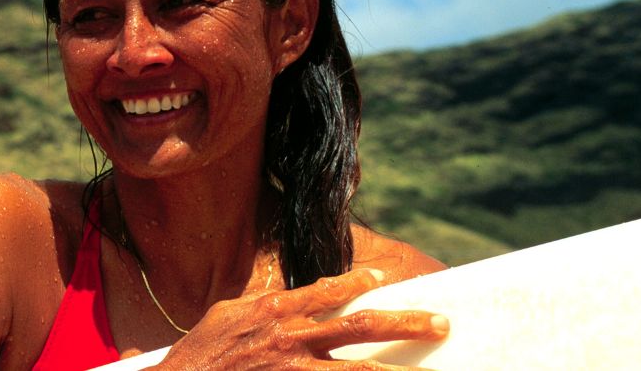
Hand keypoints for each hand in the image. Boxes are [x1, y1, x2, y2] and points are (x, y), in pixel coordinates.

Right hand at [152, 268, 448, 369]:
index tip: (383, 278)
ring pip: (358, 369)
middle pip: (360, 326)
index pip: (325, 290)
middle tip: (442, 324)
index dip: (358, 283)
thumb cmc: (198, 354)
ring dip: (397, 369)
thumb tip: (282, 299)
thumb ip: (257, 305)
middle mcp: (290, 335)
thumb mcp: (225, 316)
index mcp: (273, 309)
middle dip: (405, 324)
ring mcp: (293, 368)